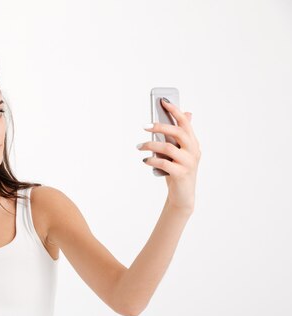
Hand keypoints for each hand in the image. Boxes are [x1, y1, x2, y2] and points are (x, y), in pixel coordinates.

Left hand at [138, 98, 200, 212]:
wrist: (183, 195)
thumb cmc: (178, 171)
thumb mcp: (180, 152)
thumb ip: (180, 136)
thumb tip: (186, 113)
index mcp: (193, 143)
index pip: (185, 122)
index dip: (175, 110)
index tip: (163, 101)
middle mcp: (193, 151)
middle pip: (178, 132)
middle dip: (160, 126)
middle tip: (145, 126)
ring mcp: (188, 163)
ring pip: (168, 148)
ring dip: (150, 145)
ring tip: (139, 146)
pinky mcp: (181, 174)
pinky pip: (164, 163)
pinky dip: (152, 160)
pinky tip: (145, 160)